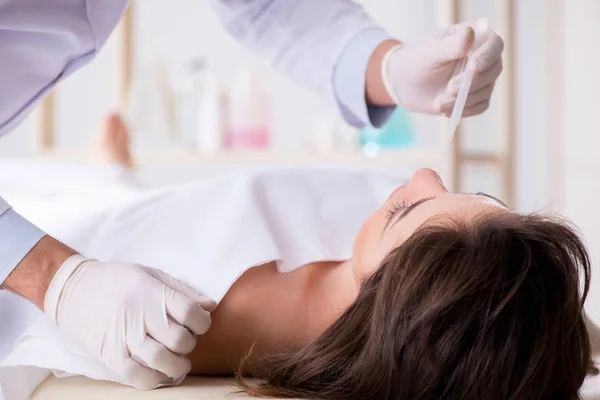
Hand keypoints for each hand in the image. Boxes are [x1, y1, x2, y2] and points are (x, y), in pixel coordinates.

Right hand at [44, 255, 216, 388]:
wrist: (70, 287)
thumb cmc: (116, 280)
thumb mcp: (150, 274)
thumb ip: (182, 290)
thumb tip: (210, 305)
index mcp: (152, 291)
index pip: (191, 312)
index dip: (203, 322)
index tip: (199, 324)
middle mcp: (139, 313)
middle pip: (179, 339)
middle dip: (189, 344)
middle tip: (184, 342)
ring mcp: (122, 335)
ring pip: (161, 360)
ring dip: (177, 366)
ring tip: (179, 363)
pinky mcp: (108, 353)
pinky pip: (136, 375)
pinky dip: (154, 380)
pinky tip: (160, 375)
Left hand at [381, 22, 503, 116]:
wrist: (405, 83)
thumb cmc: (417, 60)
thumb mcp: (430, 51)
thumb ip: (450, 45)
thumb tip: (470, 32)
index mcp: (474, 38)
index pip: (494, 44)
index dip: (487, 56)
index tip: (473, 68)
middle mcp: (483, 56)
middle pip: (493, 70)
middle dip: (472, 83)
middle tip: (450, 89)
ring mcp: (482, 77)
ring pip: (486, 91)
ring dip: (463, 100)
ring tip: (438, 103)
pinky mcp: (476, 95)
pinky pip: (480, 106)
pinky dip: (465, 110)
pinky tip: (446, 110)